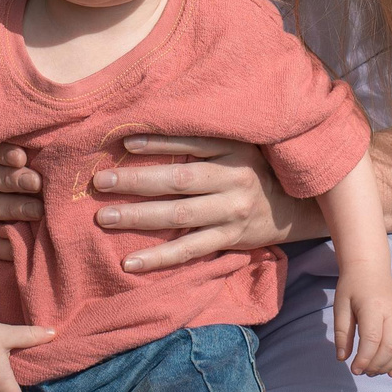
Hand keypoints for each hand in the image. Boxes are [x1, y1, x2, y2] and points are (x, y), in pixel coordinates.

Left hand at [91, 135, 325, 272]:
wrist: (291, 208)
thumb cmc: (251, 169)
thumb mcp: (238, 145)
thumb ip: (203, 138)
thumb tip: (147, 129)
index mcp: (235, 150)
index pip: (192, 142)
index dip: (159, 142)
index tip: (124, 142)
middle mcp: (234, 179)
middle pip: (179, 180)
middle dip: (137, 181)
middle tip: (101, 181)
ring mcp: (231, 212)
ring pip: (179, 216)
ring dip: (138, 217)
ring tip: (104, 217)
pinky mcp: (229, 239)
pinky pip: (189, 250)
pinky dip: (158, 258)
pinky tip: (130, 262)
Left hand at [334, 274, 391, 376]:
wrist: (371, 267)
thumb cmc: (352, 286)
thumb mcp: (340, 306)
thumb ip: (342, 333)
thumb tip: (342, 358)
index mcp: (373, 308)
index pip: (372, 340)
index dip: (364, 359)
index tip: (354, 369)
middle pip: (389, 347)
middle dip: (375, 365)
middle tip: (362, 371)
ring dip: (389, 365)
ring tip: (374, 372)